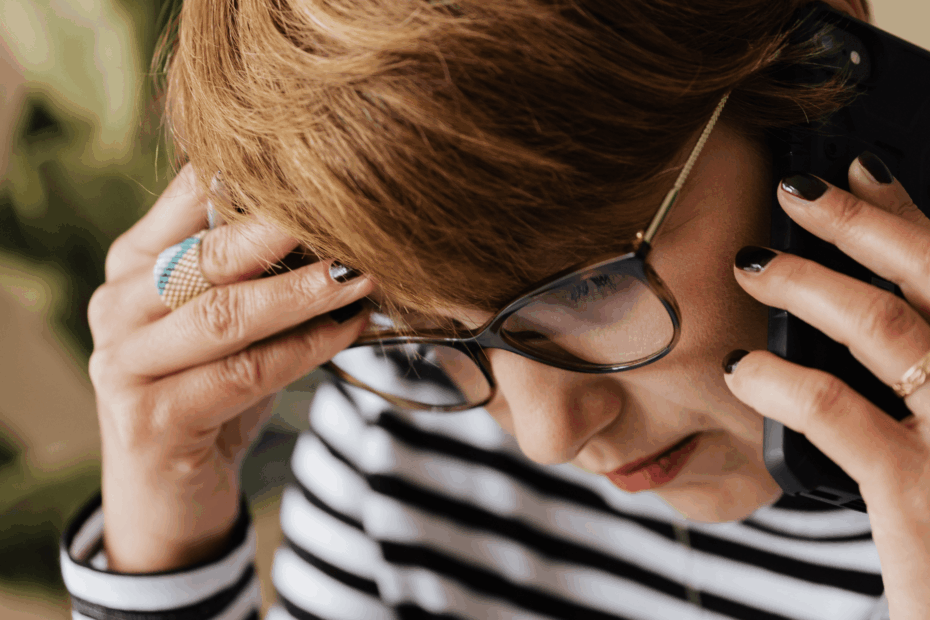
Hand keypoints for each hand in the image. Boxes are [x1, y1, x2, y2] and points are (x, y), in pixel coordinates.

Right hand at [87, 164, 372, 571]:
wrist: (166, 492)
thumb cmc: (207, 389)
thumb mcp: (224, 320)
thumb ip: (253, 271)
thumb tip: (338, 219)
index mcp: (132, 263)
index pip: (187, 197)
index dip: (252, 176)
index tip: (321, 162)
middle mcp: (117, 305)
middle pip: (208, 254)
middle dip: (283, 230)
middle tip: (349, 209)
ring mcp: (124, 363)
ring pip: (225, 315)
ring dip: (302, 292)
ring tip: (360, 274)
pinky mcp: (151, 419)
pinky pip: (242, 374)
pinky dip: (302, 350)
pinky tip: (346, 332)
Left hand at [723, 152, 929, 619]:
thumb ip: (925, 374)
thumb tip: (878, 316)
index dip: (907, 214)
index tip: (860, 171)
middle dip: (861, 221)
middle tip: (796, 188)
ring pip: (885, 328)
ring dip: (810, 285)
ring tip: (753, 265)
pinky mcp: (921, 494)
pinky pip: (840, 412)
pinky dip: (784, 379)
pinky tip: (743, 367)